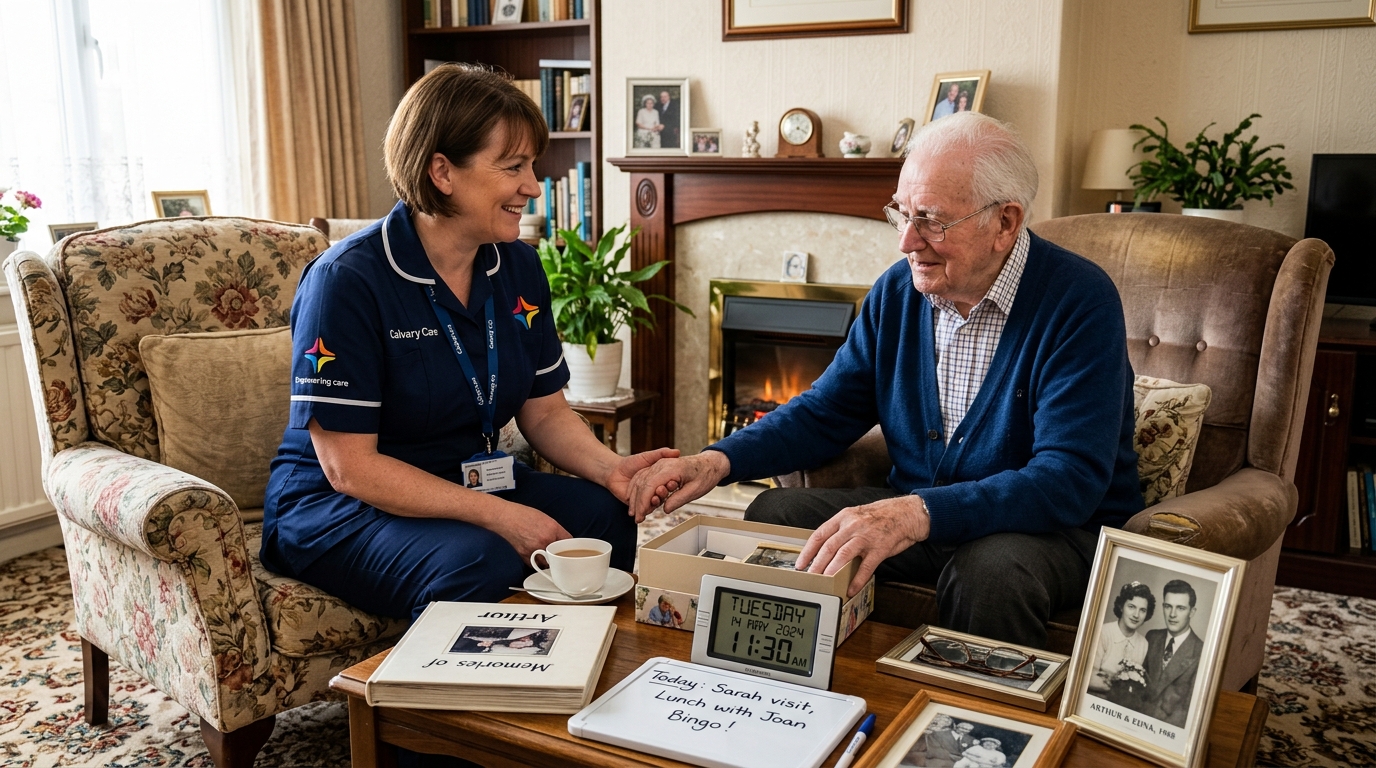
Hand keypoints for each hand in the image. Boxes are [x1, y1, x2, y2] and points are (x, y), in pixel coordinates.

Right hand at [489, 502, 570, 560]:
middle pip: (560, 554)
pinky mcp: (526, 557)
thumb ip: (555, 530)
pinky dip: (538, 563)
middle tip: (562, 555)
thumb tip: (563, 540)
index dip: (570, 545)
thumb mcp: (545, 518)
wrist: (504, 517)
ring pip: (549, 563)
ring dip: (550, 562)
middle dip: (561, 555)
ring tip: (550, 559)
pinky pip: (537, 565)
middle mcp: (545, 540)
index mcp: (552, 528)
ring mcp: (535, 550)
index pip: (569, 541)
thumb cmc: (522, 515)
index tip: (570, 548)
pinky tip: (538, 558)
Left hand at [604, 447, 680, 503]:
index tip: (673, 482)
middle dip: (664, 494)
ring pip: (655, 503)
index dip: (672, 484)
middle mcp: (655, 490)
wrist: (614, 472)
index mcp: (660, 479)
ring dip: (656, 502)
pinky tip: (646, 507)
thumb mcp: (648, 456)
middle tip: (662, 490)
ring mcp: (647, 498)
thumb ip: (661, 453)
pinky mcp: (639, 506)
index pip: (670, 484)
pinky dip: (646, 509)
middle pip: (664, 495)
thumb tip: (677, 452)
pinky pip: (644, 510)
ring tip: (654, 499)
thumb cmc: (631, 463)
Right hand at [626, 451, 730, 522]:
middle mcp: (662, 464)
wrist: (709, 463)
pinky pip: (643, 476)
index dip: (643, 502)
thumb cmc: (705, 475)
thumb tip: (665, 509)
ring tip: (635, 512)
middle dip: (637, 502)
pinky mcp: (658, 466)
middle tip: (637, 518)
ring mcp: (659, 464)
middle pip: (643, 483)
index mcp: (671, 469)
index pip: (650, 486)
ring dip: (635, 496)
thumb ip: (679, 499)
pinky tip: (635, 499)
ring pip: (640, 479)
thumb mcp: (695, 491)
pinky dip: (637, 488)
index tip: (641, 515)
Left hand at [797, 495, 929, 597]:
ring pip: (843, 555)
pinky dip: (857, 579)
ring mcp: (866, 537)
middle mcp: (852, 526)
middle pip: (829, 547)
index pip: (819, 534)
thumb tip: (825, 548)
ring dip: (831, 570)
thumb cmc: (880, 516)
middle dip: (816, 564)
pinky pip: (866, 566)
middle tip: (809, 577)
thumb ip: (841, 529)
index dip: (808, 551)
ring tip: (825, 582)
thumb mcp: (856, 516)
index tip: (800, 564)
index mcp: (843, 517)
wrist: (906, 513)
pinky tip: (851, 589)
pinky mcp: (880, 548)